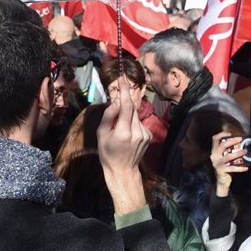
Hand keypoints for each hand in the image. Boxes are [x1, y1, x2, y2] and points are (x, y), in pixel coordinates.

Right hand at [97, 76, 151, 213]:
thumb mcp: (101, 135)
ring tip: (119, 129)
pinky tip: (127, 134)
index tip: (123, 79)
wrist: (123, 171)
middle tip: (115, 107)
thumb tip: (116, 101)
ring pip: (135, 115)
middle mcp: (137, 132)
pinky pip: (139, 123)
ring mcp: (145, 134)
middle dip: (124, 104)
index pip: (127, 106)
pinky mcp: (149, 136)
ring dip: (127, 116)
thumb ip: (109, 116)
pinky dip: (132, 123)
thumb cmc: (108, 153)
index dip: (125, 91)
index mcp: (123, 132)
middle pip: (131, 109)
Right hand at [210, 132, 247, 197]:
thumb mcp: (225, 157)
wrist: (221, 181)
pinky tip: (246, 167)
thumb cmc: (225, 166)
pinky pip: (233, 168)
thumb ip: (229, 151)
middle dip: (232, 141)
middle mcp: (214, 156)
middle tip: (241, 139)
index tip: (230, 133)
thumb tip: (240, 143)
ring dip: (238, 153)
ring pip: (228, 156)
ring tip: (245, 151)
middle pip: (222, 145)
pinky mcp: (222, 170)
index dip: (221, 134)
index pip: (214, 139)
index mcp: (214, 151)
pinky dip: (240, 168)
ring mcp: (218, 164)